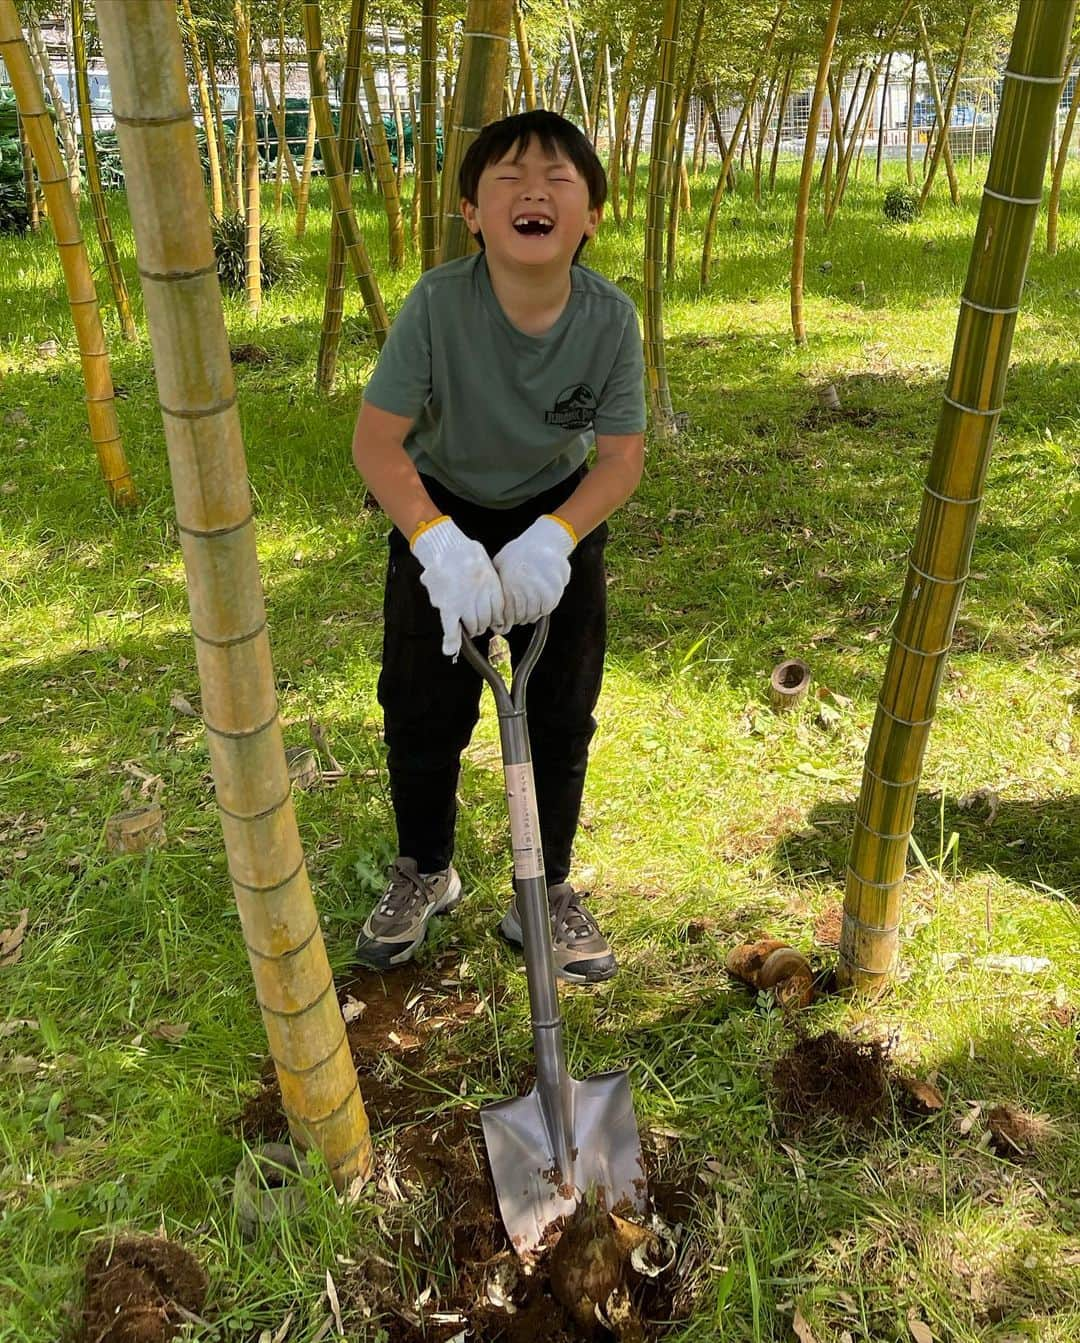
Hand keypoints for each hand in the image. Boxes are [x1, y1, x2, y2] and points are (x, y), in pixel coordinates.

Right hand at [411, 517, 504, 657]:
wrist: (445, 546)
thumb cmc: (464, 552)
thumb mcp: (485, 565)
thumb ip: (490, 583)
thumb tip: (493, 598)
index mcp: (491, 585)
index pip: (499, 611)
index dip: (496, 618)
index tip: (494, 621)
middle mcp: (481, 596)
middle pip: (486, 620)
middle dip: (482, 623)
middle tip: (476, 620)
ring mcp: (464, 603)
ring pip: (473, 626)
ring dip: (470, 628)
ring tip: (465, 623)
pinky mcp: (447, 607)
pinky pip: (451, 628)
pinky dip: (451, 641)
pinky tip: (451, 650)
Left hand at [492, 515, 575, 630]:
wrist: (545, 541)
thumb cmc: (520, 552)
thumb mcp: (500, 563)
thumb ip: (493, 583)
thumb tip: (483, 603)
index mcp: (509, 582)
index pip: (505, 614)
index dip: (503, 622)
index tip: (501, 626)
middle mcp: (525, 588)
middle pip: (519, 617)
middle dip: (515, 618)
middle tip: (515, 615)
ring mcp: (541, 591)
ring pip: (532, 615)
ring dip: (528, 614)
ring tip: (526, 605)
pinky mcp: (554, 592)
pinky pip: (546, 610)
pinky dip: (541, 609)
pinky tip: (537, 600)